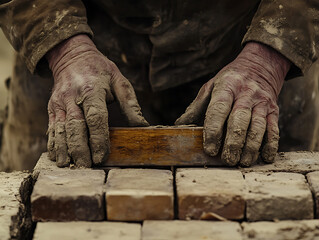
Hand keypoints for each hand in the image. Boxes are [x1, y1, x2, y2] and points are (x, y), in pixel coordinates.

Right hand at [46, 34, 148, 166]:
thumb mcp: (119, 80)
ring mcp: (59, 103)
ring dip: (65, 149)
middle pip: (76, 127)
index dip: (98, 138)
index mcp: (92, 90)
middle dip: (80, 149)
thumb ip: (130, 104)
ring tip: (70, 166)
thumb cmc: (100, 70)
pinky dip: (53, 143)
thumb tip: (143, 126)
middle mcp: (72, 97)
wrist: (72, 56)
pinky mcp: (52, 107)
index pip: (95, 118)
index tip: (101, 156)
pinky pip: (52, 128)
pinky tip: (57, 157)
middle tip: (87, 167)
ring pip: (61, 129)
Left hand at [176, 42, 290, 166]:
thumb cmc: (230, 80)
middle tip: (227, 160)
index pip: (219, 109)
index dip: (213, 130)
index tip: (209, 149)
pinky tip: (265, 158)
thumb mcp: (211, 86)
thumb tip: (179, 125)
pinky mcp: (274, 110)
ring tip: (243, 162)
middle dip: (233, 142)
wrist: (261, 66)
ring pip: (258, 127)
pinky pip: (274, 129)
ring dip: (251, 147)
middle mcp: (246, 95)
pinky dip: (270, 145)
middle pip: (239, 120)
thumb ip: (197, 106)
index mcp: (227, 87)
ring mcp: (262, 103)